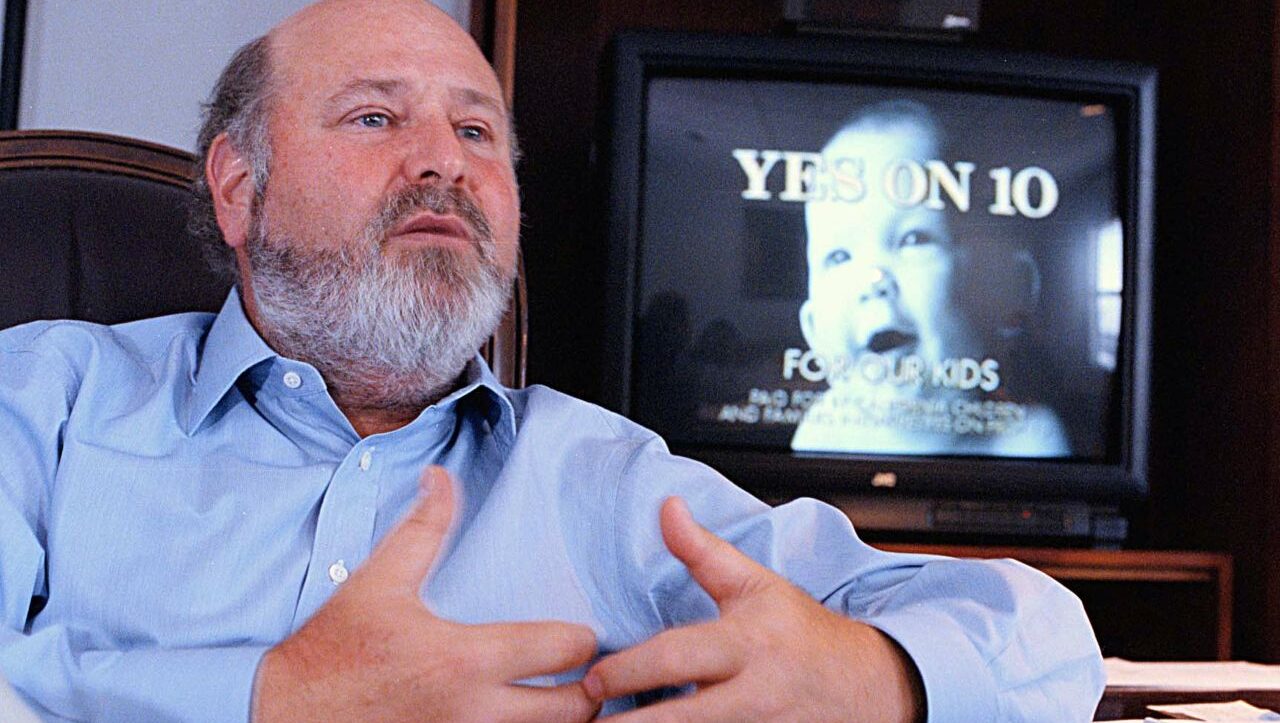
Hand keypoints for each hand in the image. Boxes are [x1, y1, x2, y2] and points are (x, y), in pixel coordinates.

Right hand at [252, 466, 598, 722]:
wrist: (286, 716)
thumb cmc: (333, 652)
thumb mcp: (378, 581)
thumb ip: (422, 528)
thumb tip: (442, 478)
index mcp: (466, 660)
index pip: (566, 650)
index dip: (583, 637)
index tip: (577, 632)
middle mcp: (476, 713)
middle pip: (577, 709)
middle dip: (592, 688)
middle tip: (585, 671)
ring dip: (565, 719)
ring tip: (562, 698)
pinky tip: (524, 717)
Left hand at [581, 497, 923, 721]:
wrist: (867, 686)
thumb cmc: (801, 634)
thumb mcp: (756, 584)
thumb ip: (702, 551)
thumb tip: (666, 507)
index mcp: (746, 645)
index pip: (676, 658)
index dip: (628, 671)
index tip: (592, 680)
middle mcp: (753, 695)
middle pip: (679, 719)